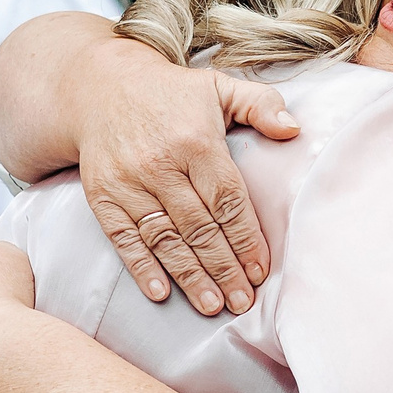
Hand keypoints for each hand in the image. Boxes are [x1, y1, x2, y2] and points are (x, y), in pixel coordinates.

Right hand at [72, 38, 296, 315]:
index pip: (227, 199)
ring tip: (211, 305)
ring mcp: (128, 182)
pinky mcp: (101, 195)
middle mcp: (160, 164)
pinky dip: (141, 267)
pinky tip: (160, 293)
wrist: (99, 87)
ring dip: (189, 276)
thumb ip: (260, 104)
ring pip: (164, 238)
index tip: (261, 270)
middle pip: (198, 226)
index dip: (245, 238)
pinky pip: (123, 237)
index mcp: (195, 140)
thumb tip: (294, 129)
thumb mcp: (219, 86)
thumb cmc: (171, 93)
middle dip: (223, 268)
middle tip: (242, 301)